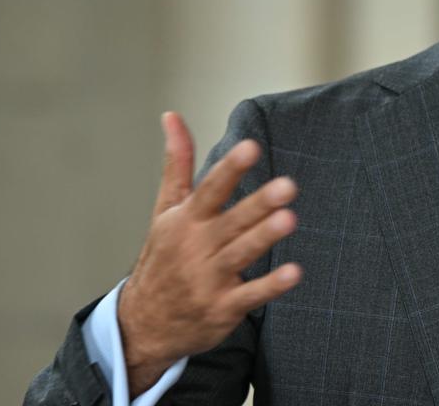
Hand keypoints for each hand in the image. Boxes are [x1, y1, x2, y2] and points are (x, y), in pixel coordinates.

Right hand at [117, 112, 301, 395]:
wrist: (144, 323)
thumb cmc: (164, 257)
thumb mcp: (165, 210)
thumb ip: (177, 163)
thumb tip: (172, 115)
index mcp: (186, 220)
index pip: (209, 189)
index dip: (230, 169)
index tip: (250, 147)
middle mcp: (197, 247)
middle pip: (232, 221)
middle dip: (259, 204)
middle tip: (288, 185)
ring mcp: (209, 279)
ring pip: (242, 254)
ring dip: (265, 237)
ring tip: (290, 218)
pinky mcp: (223, 308)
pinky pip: (250, 295)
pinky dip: (271, 285)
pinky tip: (294, 272)